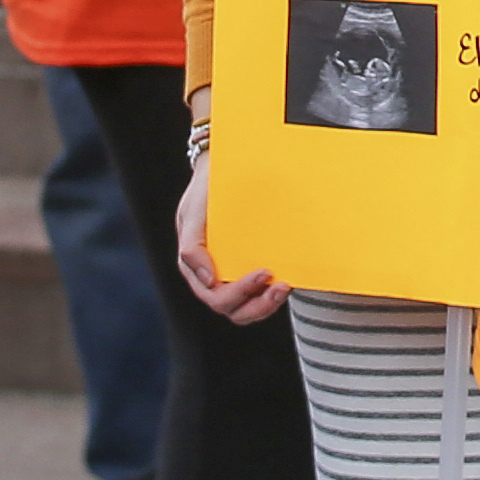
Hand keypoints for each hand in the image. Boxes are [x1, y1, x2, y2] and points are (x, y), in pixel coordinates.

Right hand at [171, 138, 288, 323]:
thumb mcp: (192, 213)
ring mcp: (232, 275)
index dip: (241, 293)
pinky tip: (287, 278)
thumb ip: (191, 247)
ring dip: (268, 304)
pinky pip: (260, 294)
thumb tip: (209, 281)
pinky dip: (272, 294)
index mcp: (197, 269)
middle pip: (235, 310)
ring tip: (286, 286)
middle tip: (282, 285)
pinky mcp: (249, 268)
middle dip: (260, 305)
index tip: (264, 271)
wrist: (221, 169)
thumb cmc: (205, 192)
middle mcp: (214, 278)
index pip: (217, 298)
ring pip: (248, 310)